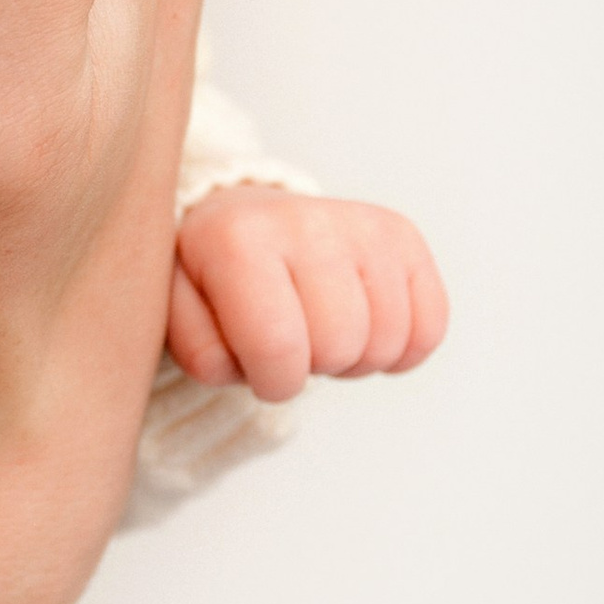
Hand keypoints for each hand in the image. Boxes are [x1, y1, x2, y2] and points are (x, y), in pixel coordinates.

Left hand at [170, 189, 448, 402]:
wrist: (239, 222)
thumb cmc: (207, 280)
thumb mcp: (173, 313)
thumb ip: (199, 350)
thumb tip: (259, 364)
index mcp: (236, 239)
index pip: (279, 350)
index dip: (272, 383)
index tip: (258, 368)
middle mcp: (304, 220)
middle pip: (339, 346)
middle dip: (313, 367)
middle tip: (292, 345)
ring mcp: (360, 223)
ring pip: (387, 341)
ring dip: (353, 359)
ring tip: (320, 333)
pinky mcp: (401, 234)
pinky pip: (430, 324)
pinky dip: (401, 349)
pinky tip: (363, 330)